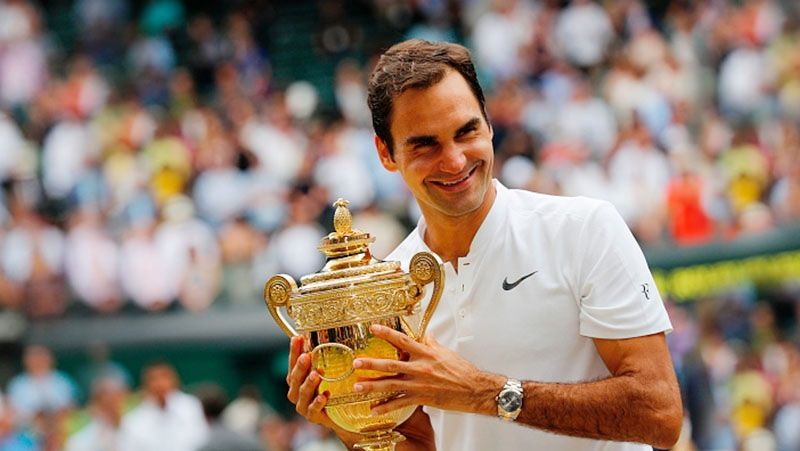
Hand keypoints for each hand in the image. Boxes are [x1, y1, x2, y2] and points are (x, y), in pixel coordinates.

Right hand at [286, 335, 335, 427]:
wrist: (336, 416)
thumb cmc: (326, 390)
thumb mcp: (323, 373)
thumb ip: (318, 358)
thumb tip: (316, 334)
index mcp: (295, 380)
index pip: (292, 363)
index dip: (294, 351)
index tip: (298, 337)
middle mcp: (295, 392)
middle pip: (294, 378)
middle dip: (300, 367)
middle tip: (306, 356)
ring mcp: (303, 406)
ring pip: (302, 394)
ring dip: (309, 383)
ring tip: (316, 374)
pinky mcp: (312, 417)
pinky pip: (313, 410)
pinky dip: (317, 403)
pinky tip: (324, 396)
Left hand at [351, 324, 503, 415]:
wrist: (475, 389)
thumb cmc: (463, 371)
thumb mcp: (445, 352)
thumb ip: (432, 343)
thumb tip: (425, 335)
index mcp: (426, 353)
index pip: (402, 340)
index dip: (387, 333)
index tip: (373, 328)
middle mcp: (420, 368)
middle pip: (391, 364)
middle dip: (371, 364)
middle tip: (356, 362)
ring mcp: (419, 384)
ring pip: (391, 385)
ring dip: (372, 386)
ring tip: (357, 386)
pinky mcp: (421, 398)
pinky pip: (399, 403)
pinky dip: (385, 407)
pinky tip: (374, 409)